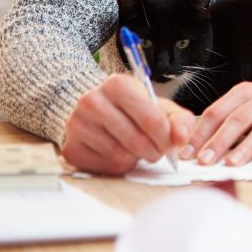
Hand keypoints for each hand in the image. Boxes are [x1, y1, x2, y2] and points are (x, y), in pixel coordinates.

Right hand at [62, 73, 194, 174]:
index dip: (167, 137)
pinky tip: (122, 154)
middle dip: (154, 151)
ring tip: (139, 149)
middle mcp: (91, 101)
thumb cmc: (134, 109)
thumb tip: (181, 140)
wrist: (98, 111)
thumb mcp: (161, 107)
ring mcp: (76, 125)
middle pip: (135, 140)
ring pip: (120, 156)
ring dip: (137, 158)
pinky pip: (105, 167)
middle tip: (158, 151)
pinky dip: (120, 166)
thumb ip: (179, 121)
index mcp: (117, 85)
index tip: (173, 144)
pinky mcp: (71, 148)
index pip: (151, 119)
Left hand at [180, 77, 251, 165]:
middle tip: (205, 160)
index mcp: (245, 92)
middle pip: (238, 119)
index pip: (218, 111)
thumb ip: (227, 117)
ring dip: (245, 147)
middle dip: (219, 141)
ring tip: (231, 164)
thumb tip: (198, 144)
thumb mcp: (249, 100)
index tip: (187, 152)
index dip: (201, 132)